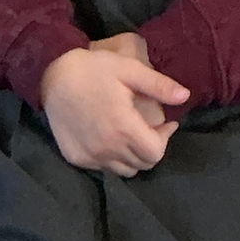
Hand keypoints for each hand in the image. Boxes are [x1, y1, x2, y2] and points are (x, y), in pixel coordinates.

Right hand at [39, 46, 189, 176]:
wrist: (53, 76)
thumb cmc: (94, 69)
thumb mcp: (129, 69)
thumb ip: (159, 86)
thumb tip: (186, 96)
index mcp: (123, 128)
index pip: (155, 153)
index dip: (165, 138)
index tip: (166, 122)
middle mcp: (107, 149)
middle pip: (142, 164)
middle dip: (153, 146)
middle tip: (151, 126)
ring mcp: (90, 157)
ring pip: (124, 171)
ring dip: (134, 156)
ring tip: (132, 133)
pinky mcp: (77, 158)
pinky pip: (104, 168)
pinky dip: (114, 158)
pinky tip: (111, 136)